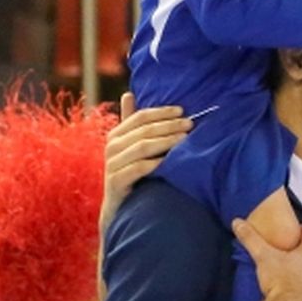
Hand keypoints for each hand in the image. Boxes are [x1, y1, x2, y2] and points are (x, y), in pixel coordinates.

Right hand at [101, 92, 190, 230]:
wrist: (119, 207)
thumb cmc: (131, 172)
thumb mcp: (131, 146)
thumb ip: (132, 123)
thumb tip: (128, 93)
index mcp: (116, 134)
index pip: (141, 116)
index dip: (162, 112)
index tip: (182, 111)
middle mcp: (111, 147)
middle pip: (144, 130)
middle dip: (169, 126)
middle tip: (190, 124)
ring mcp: (111, 165)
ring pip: (142, 147)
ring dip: (166, 141)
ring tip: (185, 139)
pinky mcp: (115, 182)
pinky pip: (138, 169)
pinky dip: (155, 163)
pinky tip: (171, 161)